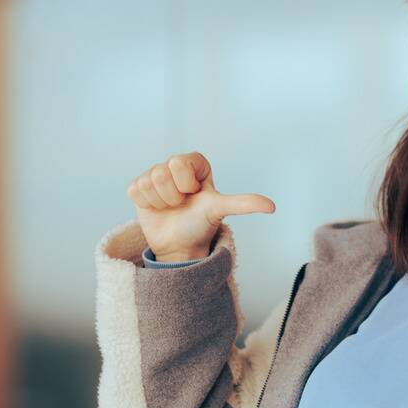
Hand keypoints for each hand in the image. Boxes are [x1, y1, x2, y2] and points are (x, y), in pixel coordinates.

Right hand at [127, 152, 275, 261]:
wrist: (180, 245)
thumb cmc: (202, 225)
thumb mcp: (221, 211)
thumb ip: (244, 204)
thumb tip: (273, 207)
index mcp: (195, 164)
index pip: (180, 162)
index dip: (186, 183)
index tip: (194, 195)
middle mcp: (175, 166)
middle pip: (162, 171)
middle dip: (172, 194)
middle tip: (181, 204)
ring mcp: (156, 175)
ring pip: (148, 180)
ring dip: (159, 201)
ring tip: (170, 208)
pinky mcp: (139, 187)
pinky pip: (135, 189)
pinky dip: (146, 203)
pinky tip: (157, 209)